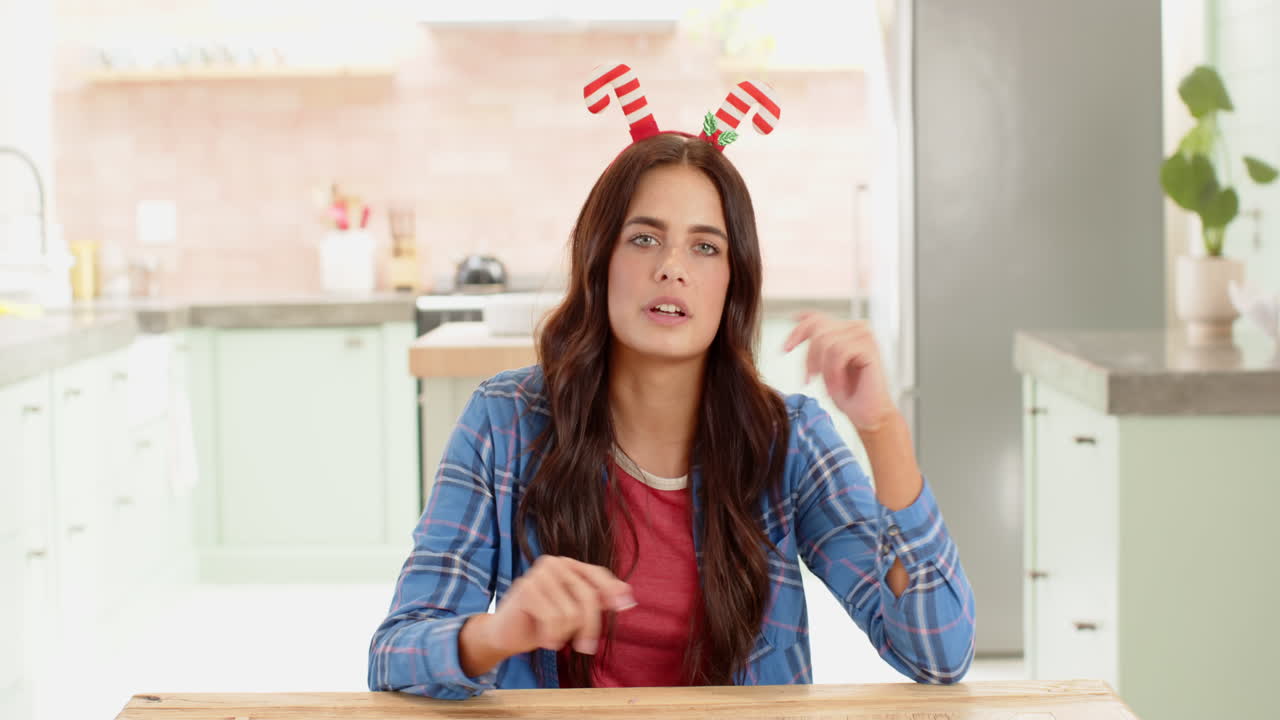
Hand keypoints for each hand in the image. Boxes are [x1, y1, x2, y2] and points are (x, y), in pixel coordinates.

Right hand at [483, 556, 635, 656]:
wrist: (504, 635)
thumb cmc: (541, 623)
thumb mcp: (573, 612)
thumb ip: (597, 601)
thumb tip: (628, 597)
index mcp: (568, 565)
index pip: (598, 575)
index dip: (612, 590)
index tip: (626, 606)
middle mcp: (554, 563)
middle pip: (588, 597)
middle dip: (590, 627)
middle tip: (585, 648)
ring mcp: (538, 574)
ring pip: (572, 612)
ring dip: (565, 634)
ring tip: (553, 636)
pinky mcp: (526, 588)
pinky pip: (553, 619)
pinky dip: (552, 636)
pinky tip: (545, 640)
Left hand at [782, 312, 898, 432]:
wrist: (868, 414)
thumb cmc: (847, 393)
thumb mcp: (823, 364)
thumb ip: (815, 341)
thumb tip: (797, 316)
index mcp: (845, 329)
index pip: (816, 319)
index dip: (797, 331)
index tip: (785, 350)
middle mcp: (856, 327)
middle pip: (817, 330)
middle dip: (809, 358)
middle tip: (809, 380)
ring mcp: (864, 335)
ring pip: (826, 342)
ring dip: (823, 369)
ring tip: (829, 386)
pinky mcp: (869, 346)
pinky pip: (839, 352)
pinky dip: (834, 373)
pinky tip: (839, 386)